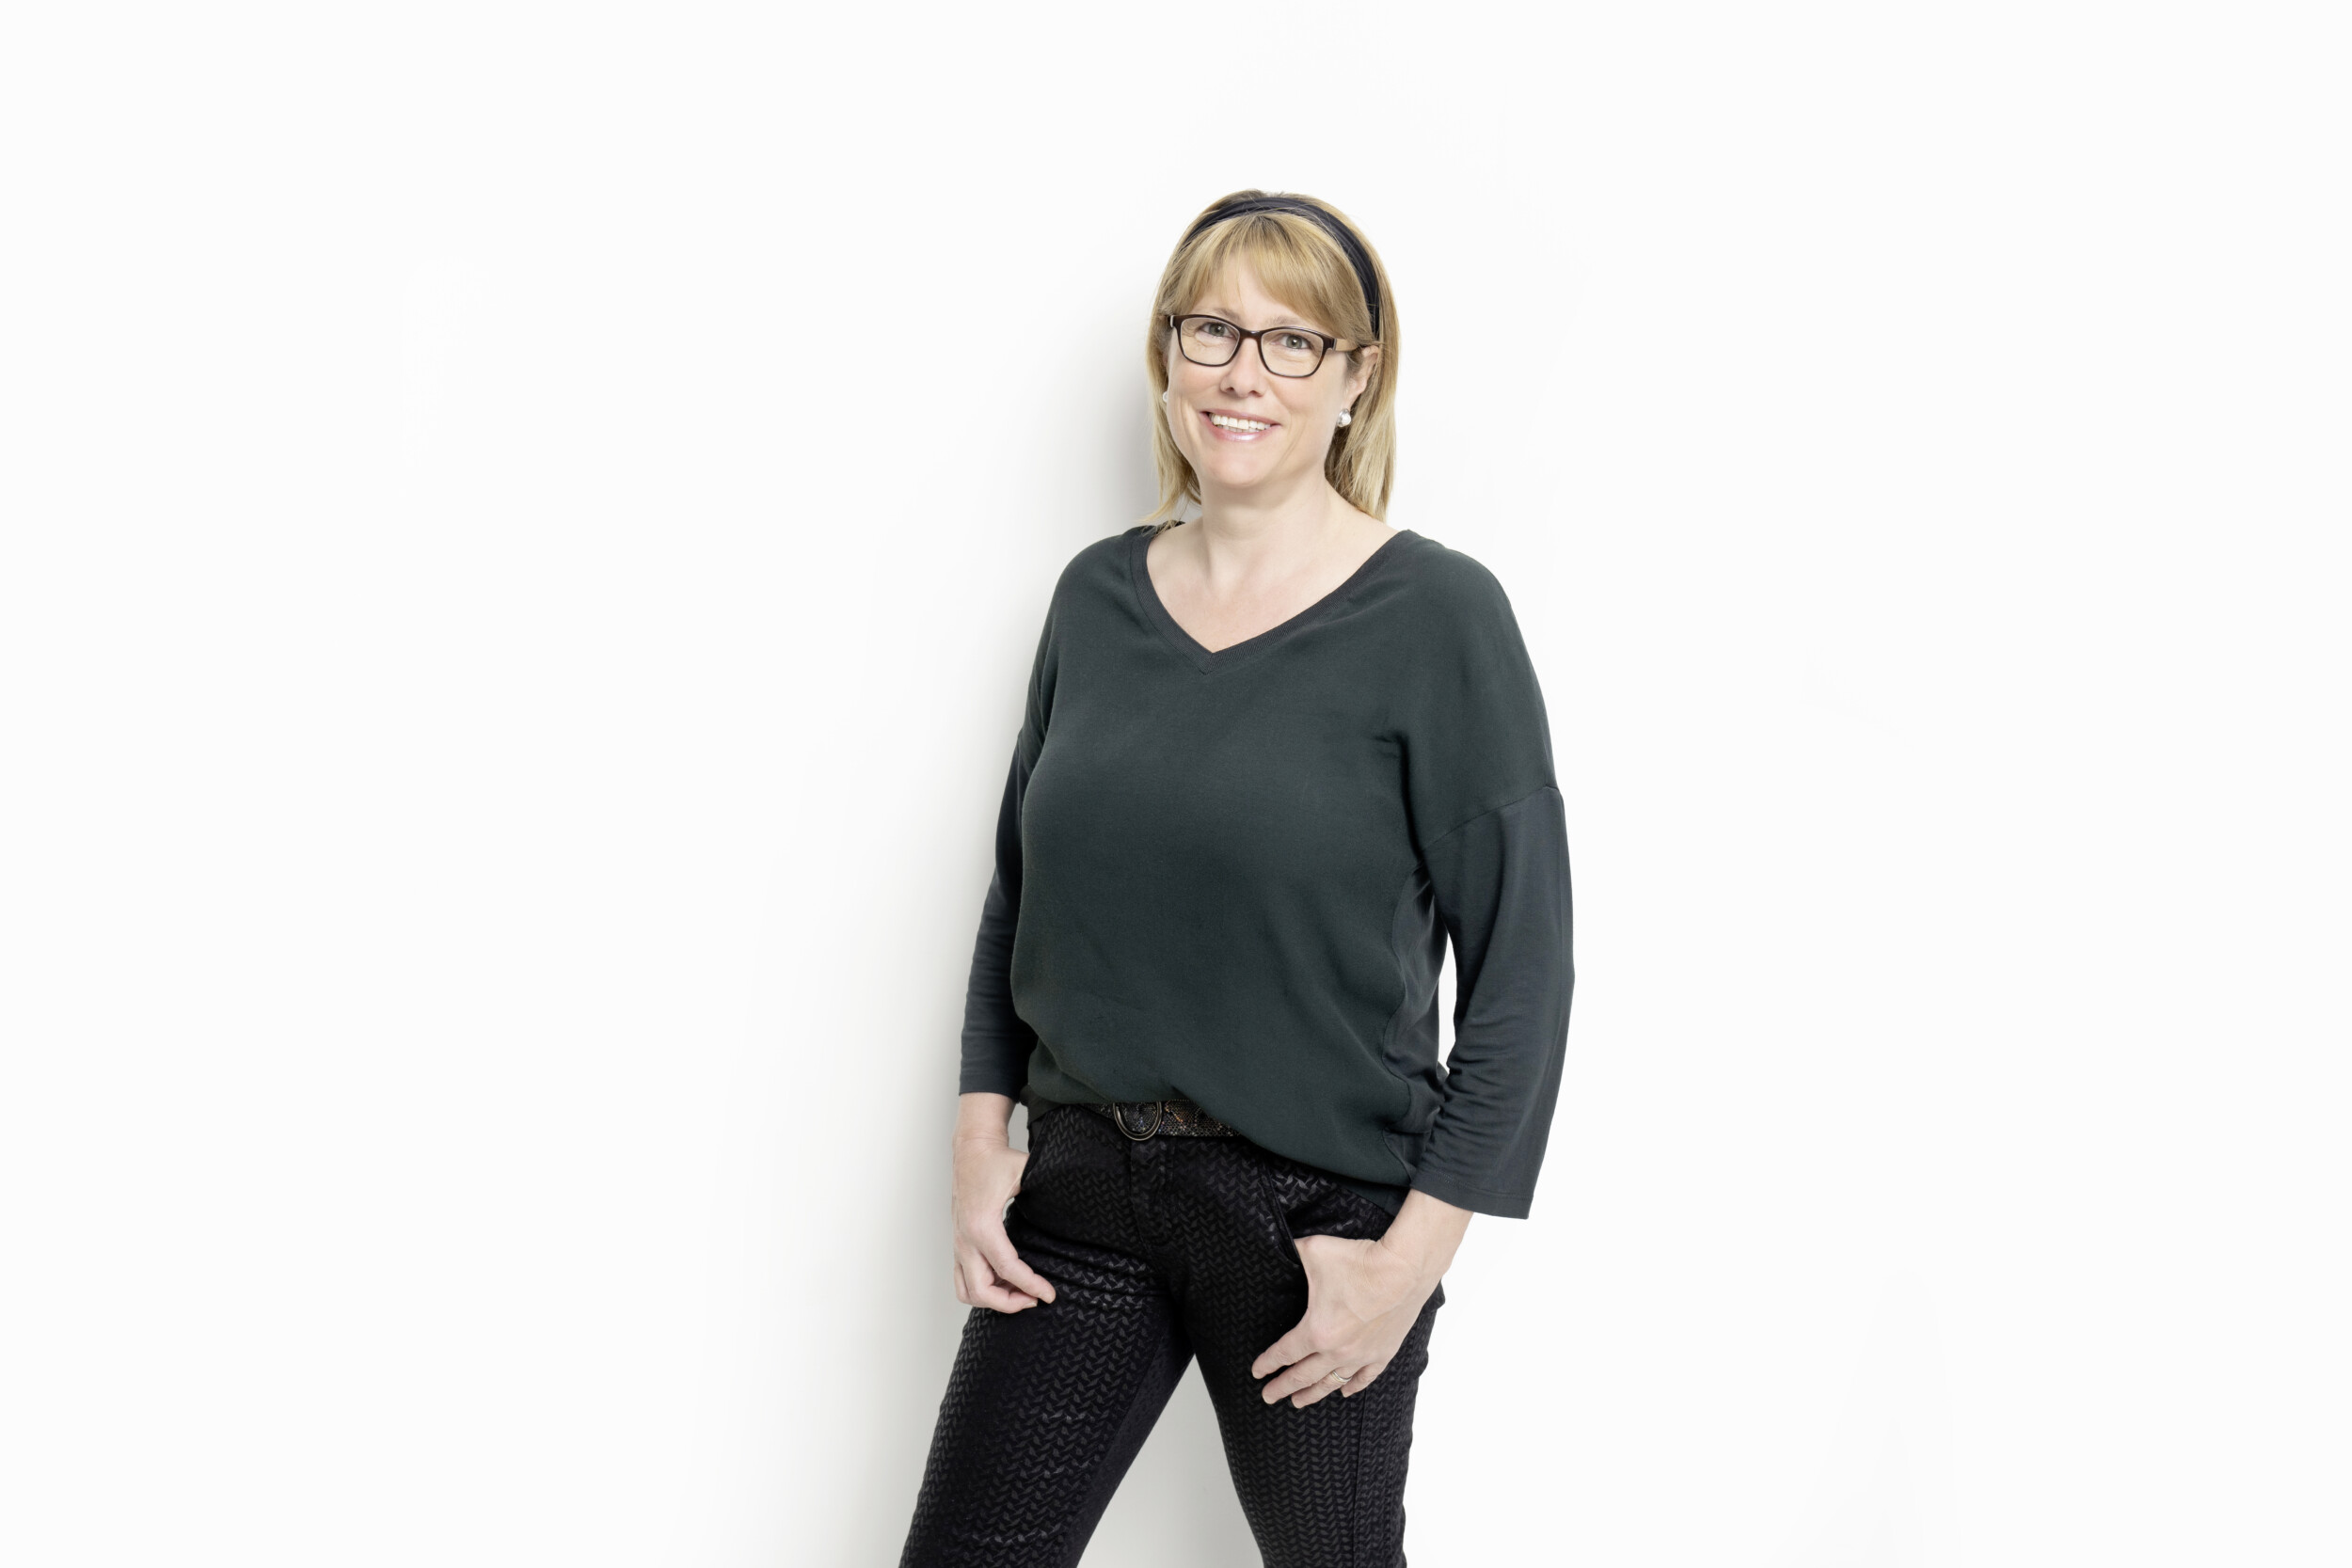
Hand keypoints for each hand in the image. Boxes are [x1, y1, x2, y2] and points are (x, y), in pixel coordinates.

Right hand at [951, 1094, 1057, 1313]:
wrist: (972, 1150)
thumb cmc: (997, 1161)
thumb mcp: (1026, 1173)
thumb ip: (1047, 1192)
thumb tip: (1076, 1211)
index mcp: (982, 1225)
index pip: (1007, 1268)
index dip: (1031, 1285)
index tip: (1050, 1295)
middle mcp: (965, 1239)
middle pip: (982, 1291)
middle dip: (1010, 1302)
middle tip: (1035, 1298)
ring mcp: (959, 1243)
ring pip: (966, 1291)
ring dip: (993, 1299)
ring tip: (1020, 1293)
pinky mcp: (958, 1244)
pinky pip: (963, 1280)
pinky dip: (982, 1290)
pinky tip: (1006, 1282)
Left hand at [1250, 1190, 1470, 1406]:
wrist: (1403, 1269)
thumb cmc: (1360, 1262)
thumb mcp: (1314, 1251)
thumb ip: (1292, 1252)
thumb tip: (1280, 1246)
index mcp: (1316, 1331)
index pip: (1284, 1353)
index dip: (1268, 1363)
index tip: (1257, 1372)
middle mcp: (1337, 1350)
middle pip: (1303, 1376)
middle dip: (1283, 1387)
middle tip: (1269, 1397)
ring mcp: (1362, 1355)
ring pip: (1331, 1382)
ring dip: (1313, 1393)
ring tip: (1299, 1402)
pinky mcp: (1383, 1353)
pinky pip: (1364, 1378)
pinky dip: (1351, 1386)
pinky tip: (1343, 1391)